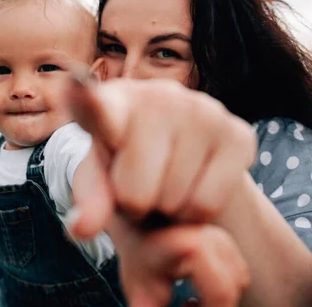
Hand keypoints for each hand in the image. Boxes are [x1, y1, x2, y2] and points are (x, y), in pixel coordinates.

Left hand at [67, 78, 256, 305]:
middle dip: (135, 204)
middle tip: (142, 187)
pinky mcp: (238, 133)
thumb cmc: (131, 176)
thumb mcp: (102, 188)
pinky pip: (206, 204)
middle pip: (133, 191)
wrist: (187, 176)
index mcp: (110, 101)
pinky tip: (193, 189)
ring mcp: (202, 108)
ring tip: (166, 185)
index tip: (72, 84)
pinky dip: (196, 215)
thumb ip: (89, 203)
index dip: (83, 97)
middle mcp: (156, 94)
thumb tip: (81, 228)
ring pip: (173, 200)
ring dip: (167, 209)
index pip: (93, 105)